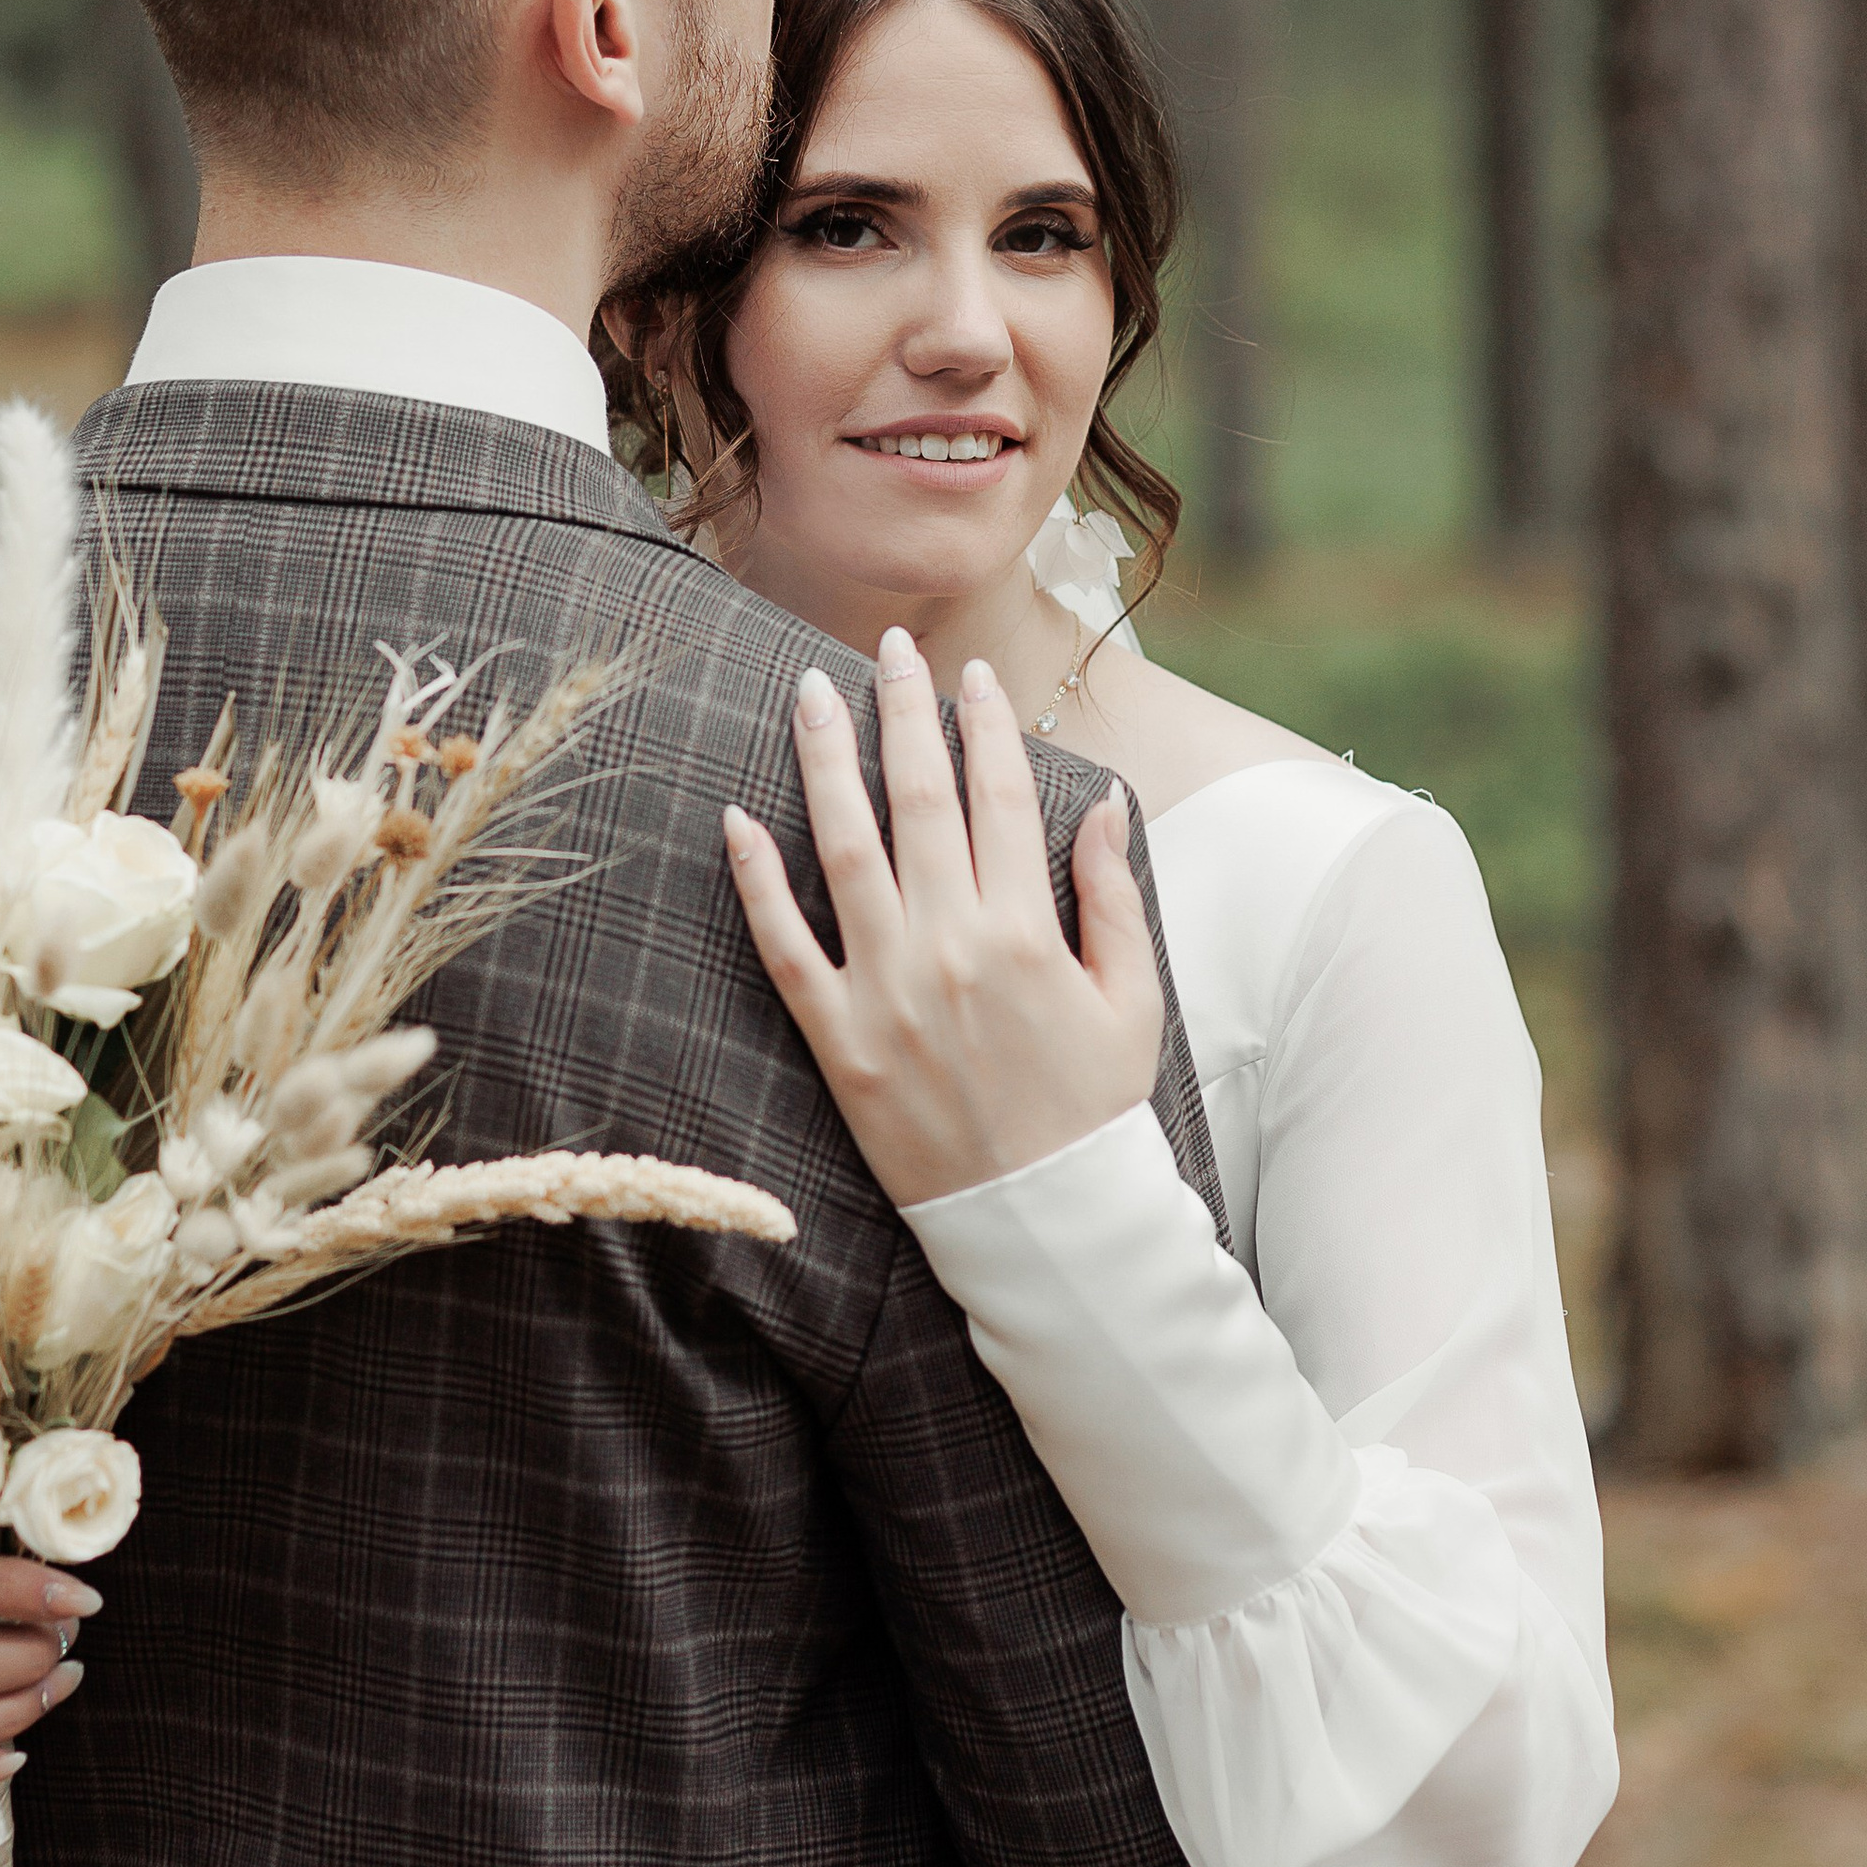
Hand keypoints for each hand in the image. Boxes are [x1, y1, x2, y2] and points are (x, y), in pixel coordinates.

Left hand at [721, 625, 1163, 1207]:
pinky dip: (755, 882)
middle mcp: (950, 947)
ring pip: (844, 850)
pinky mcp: (836, 1040)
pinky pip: (783, 947)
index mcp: (1026, 932)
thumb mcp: (1132, 1000)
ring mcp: (885, 991)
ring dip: (824, 761)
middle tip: (890, 648)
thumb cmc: (1092, 1107)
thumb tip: (1102, 803)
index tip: (972, 677)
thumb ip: (1113, 896)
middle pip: (918, 800)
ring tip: (808, 693)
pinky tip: (734, 819)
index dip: (986, 727)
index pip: (1000, 798)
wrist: (1042, 1219)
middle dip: (905, 712)